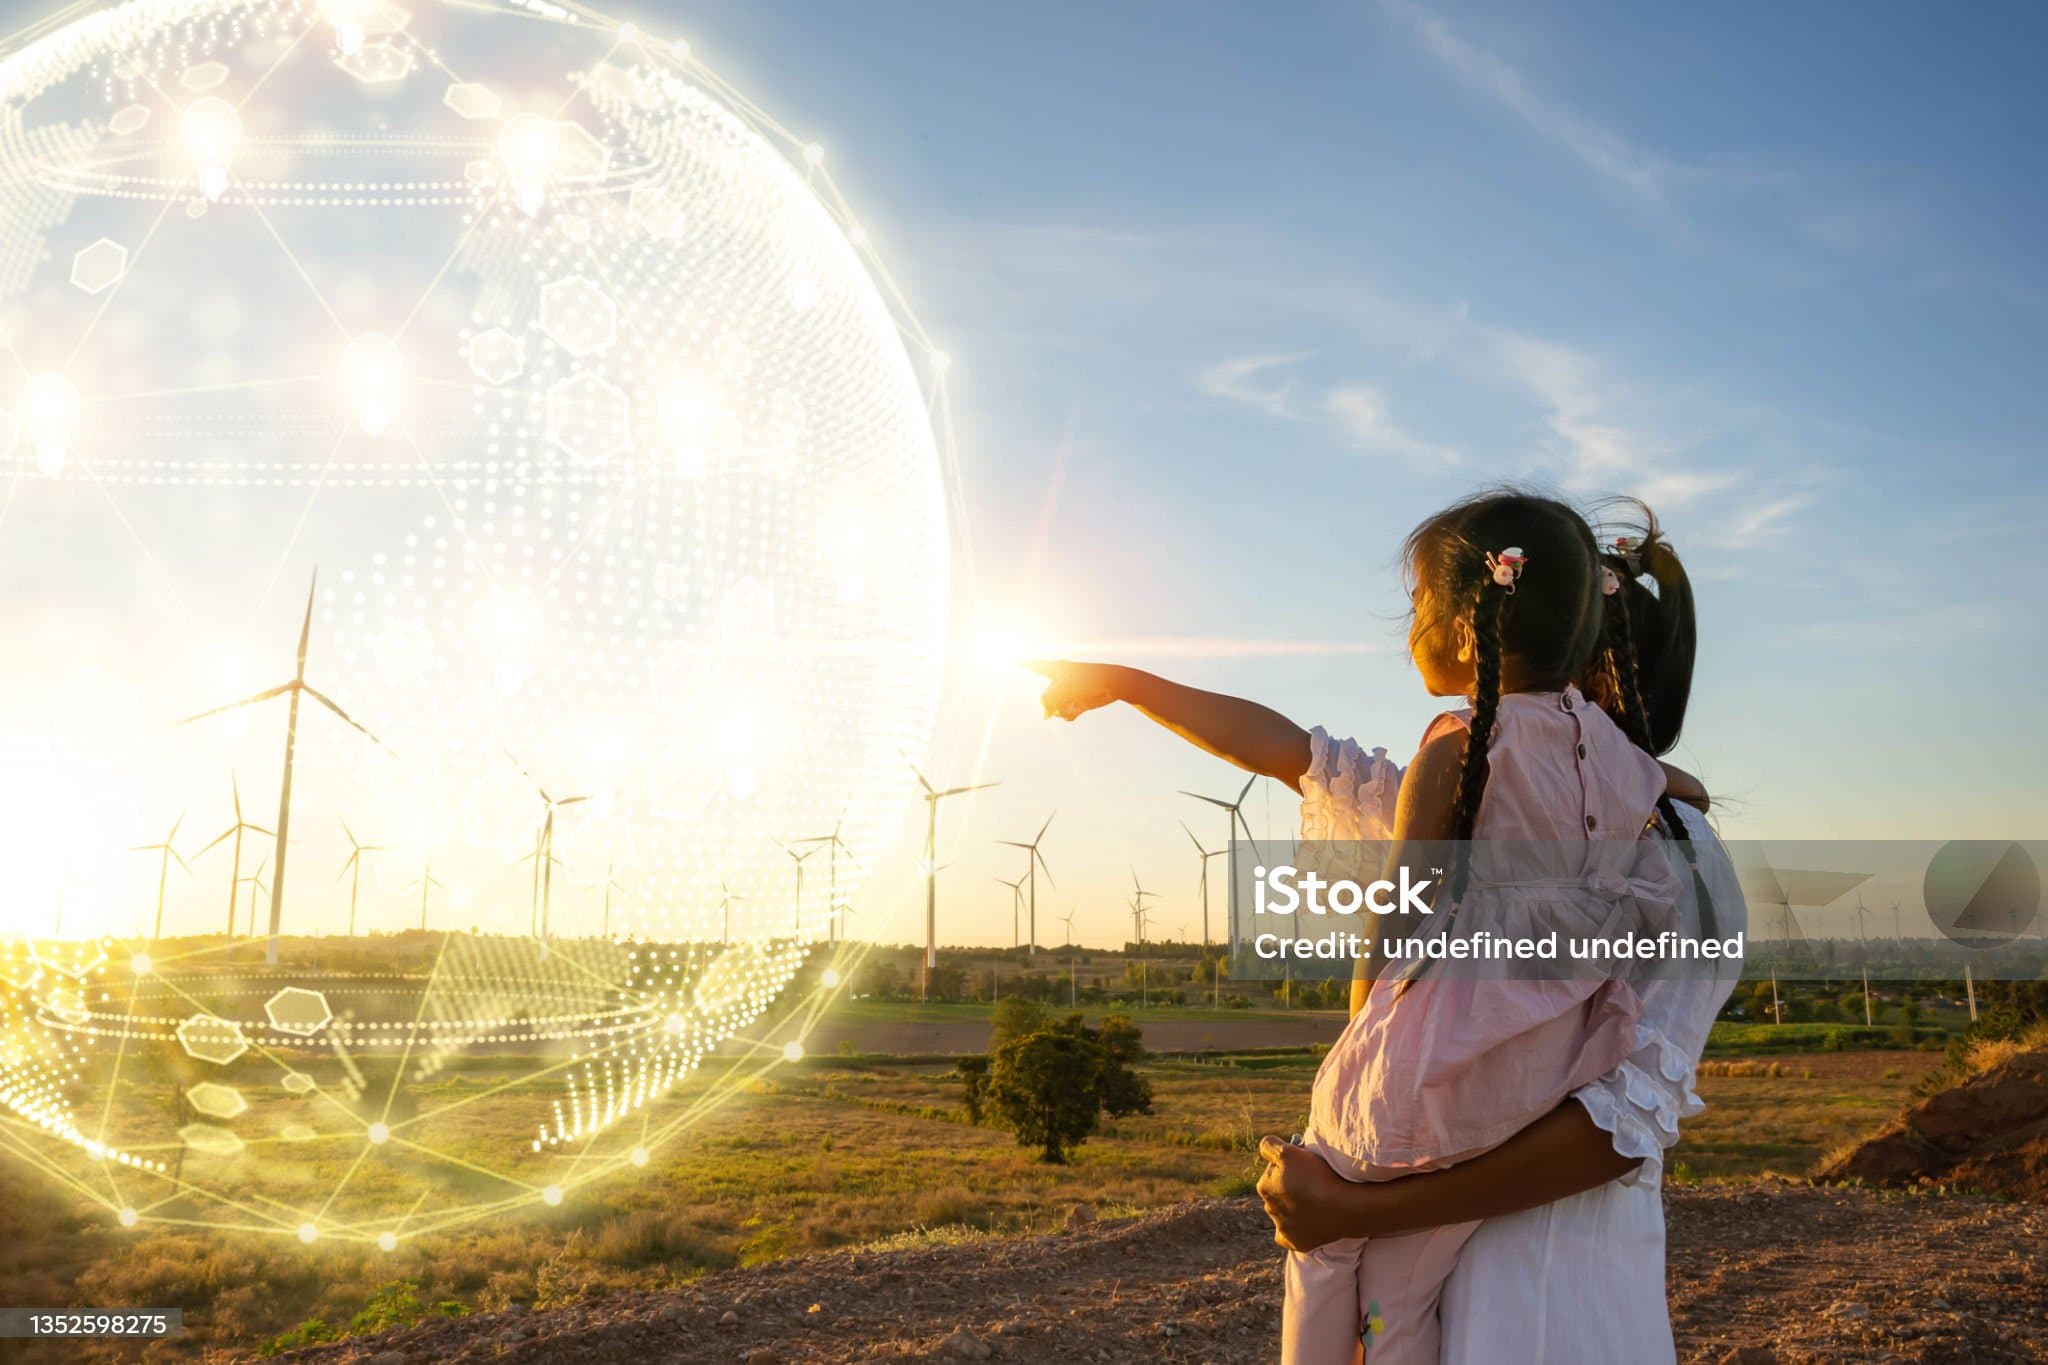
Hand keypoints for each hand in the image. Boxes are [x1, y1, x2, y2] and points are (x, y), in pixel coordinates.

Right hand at [1025, 659, 1122, 722]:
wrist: (1114, 683)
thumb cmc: (1087, 680)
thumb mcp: (1062, 689)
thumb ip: (1048, 701)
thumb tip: (1045, 715)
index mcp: (1056, 668)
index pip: (1035, 666)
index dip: (1024, 664)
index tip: (1014, 659)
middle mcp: (1061, 680)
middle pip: (1046, 697)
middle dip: (1052, 703)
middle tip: (1068, 696)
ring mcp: (1069, 692)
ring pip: (1055, 707)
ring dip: (1062, 709)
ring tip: (1075, 703)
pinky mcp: (1078, 701)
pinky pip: (1065, 713)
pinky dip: (1070, 714)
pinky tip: (1078, 710)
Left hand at [1256, 1134, 1372, 1251]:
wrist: (1343, 1207)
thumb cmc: (1316, 1176)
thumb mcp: (1288, 1152)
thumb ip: (1269, 1146)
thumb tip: (1264, 1147)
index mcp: (1264, 1187)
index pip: (1273, 1171)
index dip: (1288, 1166)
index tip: (1304, 1166)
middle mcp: (1269, 1209)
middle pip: (1278, 1193)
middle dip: (1289, 1187)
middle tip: (1311, 1182)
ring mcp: (1283, 1228)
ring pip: (1284, 1214)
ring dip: (1294, 1207)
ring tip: (1314, 1200)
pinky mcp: (1296, 1243)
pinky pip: (1290, 1236)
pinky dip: (1297, 1230)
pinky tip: (1306, 1223)